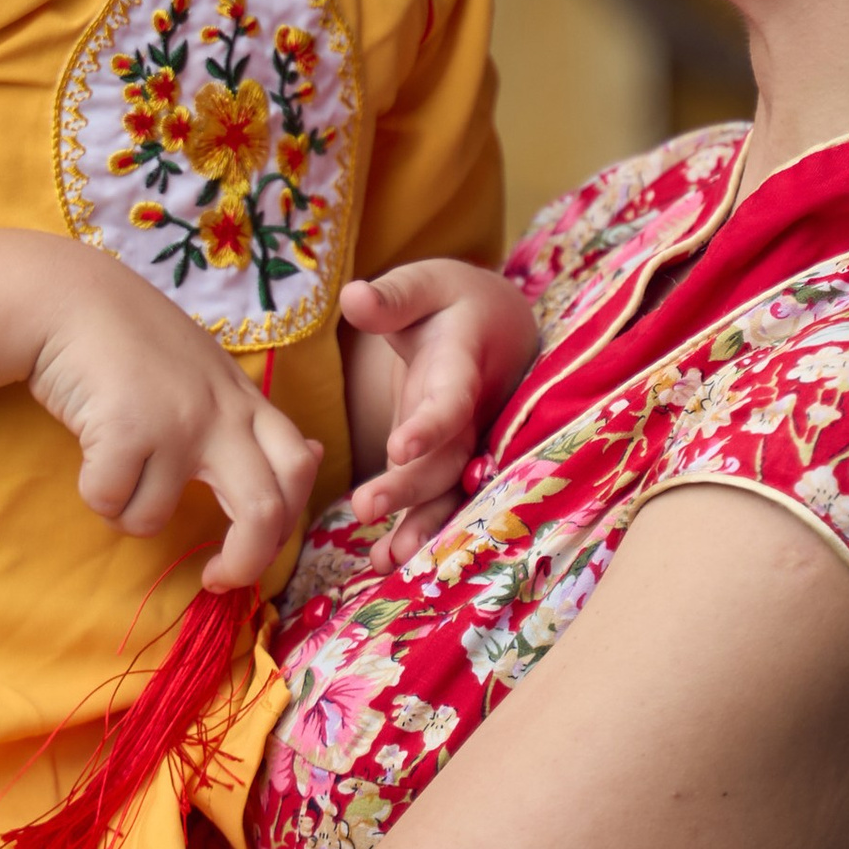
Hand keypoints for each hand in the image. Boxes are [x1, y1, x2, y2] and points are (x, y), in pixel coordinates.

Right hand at [20, 239, 321, 592]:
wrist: (70, 298)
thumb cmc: (135, 340)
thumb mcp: (208, 373)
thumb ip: (250, 418)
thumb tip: (312, 456)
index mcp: (245, 400)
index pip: (299, 470)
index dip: (285, 524)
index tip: (251, 548)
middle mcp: (222, 412)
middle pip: (265, 513)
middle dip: (245, 564)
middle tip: (216, 579)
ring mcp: (176, 422)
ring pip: (157, 518)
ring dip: (127, 512)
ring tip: (113, 468)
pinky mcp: (126, 430)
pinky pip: (111, 504)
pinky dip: (95, 493)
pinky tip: (90, 449)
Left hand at [340, 260, 540, 558]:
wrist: (495, 325)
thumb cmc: (451, 302)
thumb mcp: (425, 284)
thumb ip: (393, 297)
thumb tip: (352, 298)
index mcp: (464, 365)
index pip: (451, 399)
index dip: (430, 425)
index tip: (398, 447)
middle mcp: (473, 414)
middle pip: (448, 458)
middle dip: (411, 487)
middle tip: (364, 507)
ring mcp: (465, 444)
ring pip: (450, 491)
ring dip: (422, 527)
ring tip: (386, 560)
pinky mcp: (450, 463)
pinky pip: (440, 502)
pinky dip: (418, 533)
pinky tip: (385, 564)